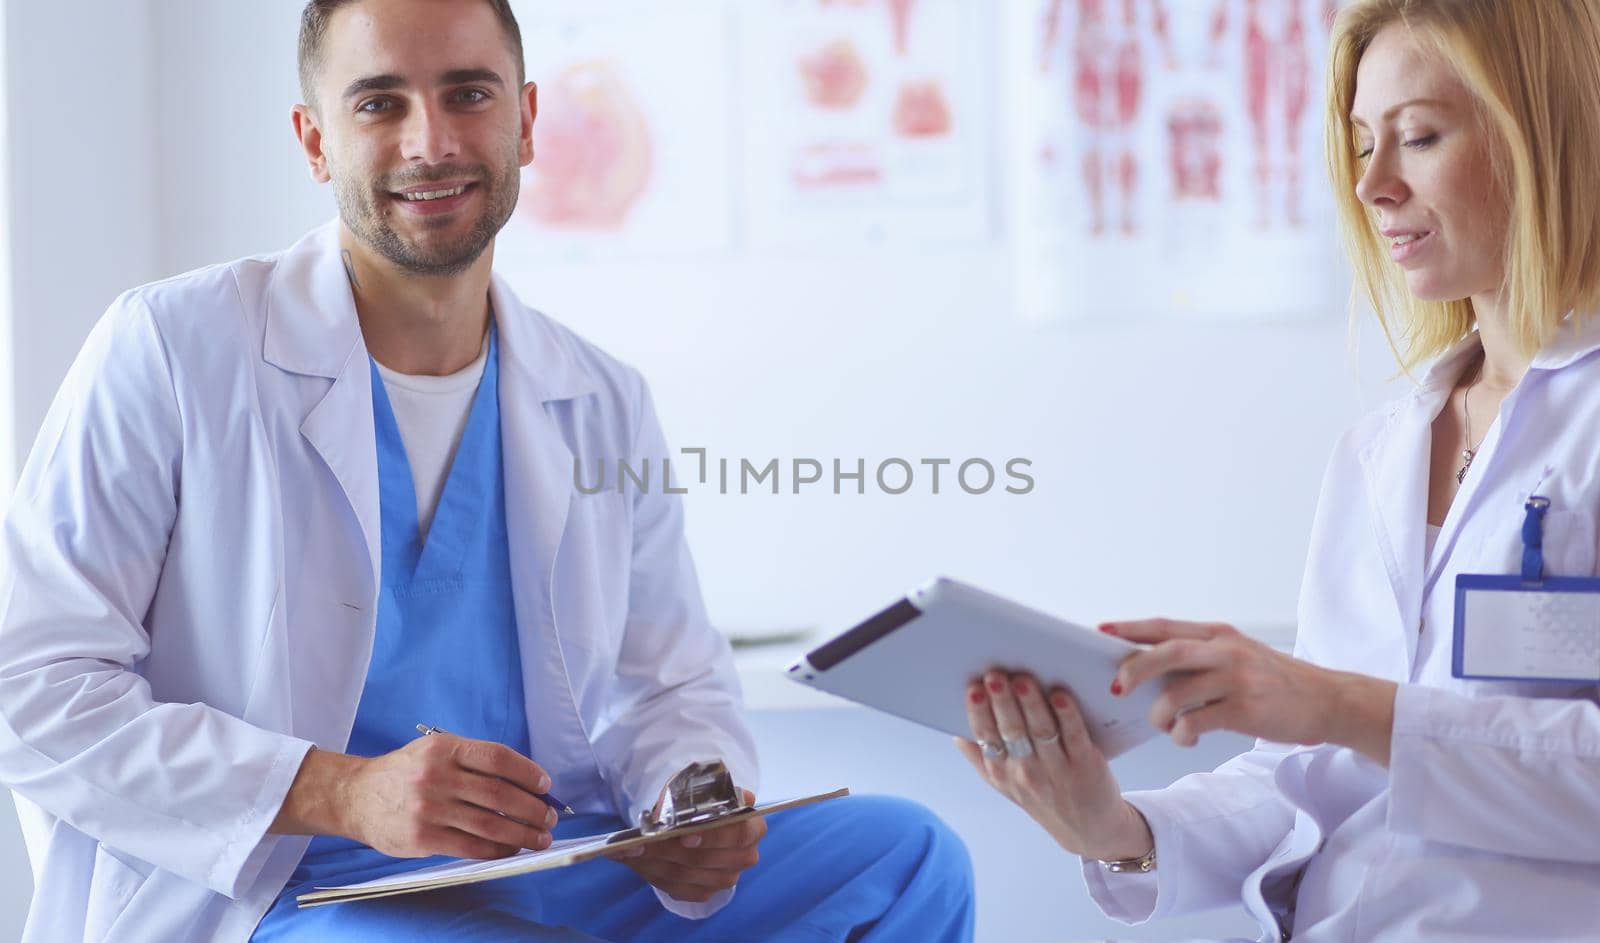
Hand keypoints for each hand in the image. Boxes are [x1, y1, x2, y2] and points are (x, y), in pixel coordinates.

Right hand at [273, 733, 558, 859]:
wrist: (357, 796)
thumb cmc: (406, 772)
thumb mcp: (436, 751)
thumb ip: (473, 762)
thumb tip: (524, 783)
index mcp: (444, 749)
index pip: (498, 758)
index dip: (527, 772)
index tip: (545, 785)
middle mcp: (437, 777)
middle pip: (499, 794)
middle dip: (532, 809)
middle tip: (550, 817)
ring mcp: (429, 809)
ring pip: (490, 824)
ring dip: (522, 834)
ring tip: (540, 838)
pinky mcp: (423, 838)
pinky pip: (471, 847)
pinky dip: (497, 850)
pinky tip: (511, 850)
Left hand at [608, 787, 765, 902]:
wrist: (692, 819)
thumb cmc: (697, 801)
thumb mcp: (695, 788)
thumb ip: (687, 797)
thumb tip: (663, 816)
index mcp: (752, 826)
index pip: (739, 835)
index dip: (712, 836)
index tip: (684, 835)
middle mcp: (745, 855)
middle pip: (707, 858)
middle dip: (670, 849)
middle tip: (642, 842)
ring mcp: (726, 878)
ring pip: (687, 875)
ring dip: (655, 862)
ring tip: (631, 849)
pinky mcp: (706, 892)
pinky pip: (678, 889)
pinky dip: (652, 874)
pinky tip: (634, 860)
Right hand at [957, 670, 1152, 861]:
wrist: (1089, 830)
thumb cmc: (1044, 800)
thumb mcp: (1005, 787)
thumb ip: (980, 759)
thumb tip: (955, 733)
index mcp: (1002, 773)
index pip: (986, 738)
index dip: (978, 712)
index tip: (973, 687)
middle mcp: (1026, 773)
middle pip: (1011, 731)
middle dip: (1001, 701)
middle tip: (994, 675)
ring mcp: (1057, 770)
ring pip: (1040, 731)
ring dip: (1031, 703)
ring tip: (1022, 680)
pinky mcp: (1087, 765)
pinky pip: (1074, 736)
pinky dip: (1067, 715)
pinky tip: (1060, 696)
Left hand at [1105, 618, 1395, 763]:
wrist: (1328, 701)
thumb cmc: (1274, 682)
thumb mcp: (1238, 655)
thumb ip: (1200, 657)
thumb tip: (1147, 668)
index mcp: (1219, 634)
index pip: (1165, 627)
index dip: (1130, 629)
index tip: (1098, 632)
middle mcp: (1226, 651)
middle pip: (1168, 652)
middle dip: (1134, 669)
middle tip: (1116, 688)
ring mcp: (1237, 679)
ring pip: (1178, 692)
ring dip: (1160, 714)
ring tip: (1162, 724)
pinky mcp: (1247, 709)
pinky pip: (1198, 722)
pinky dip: (1182, 733)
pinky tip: (1185, 738)